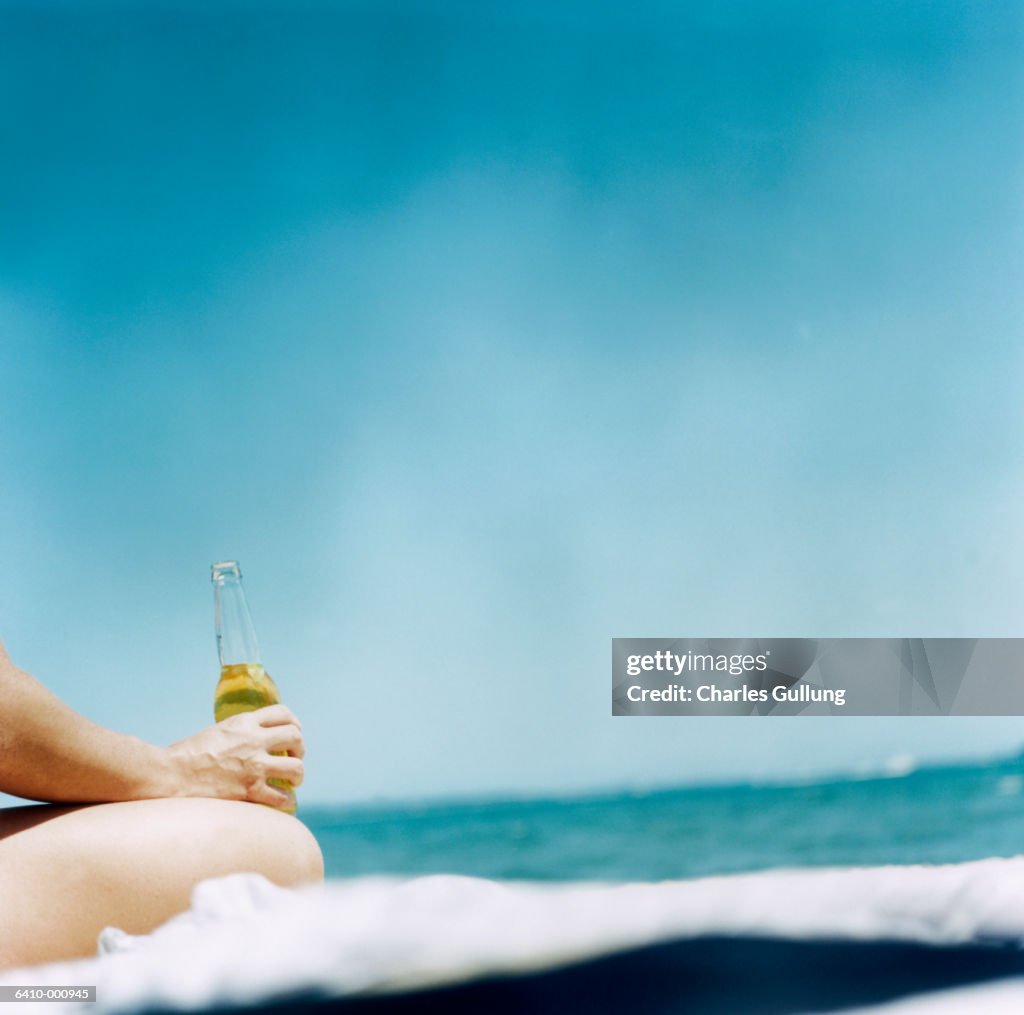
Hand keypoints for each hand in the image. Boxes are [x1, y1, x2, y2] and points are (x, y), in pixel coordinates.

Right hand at [167, 705, 304, 810]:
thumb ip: (238, 733)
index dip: (294, 723)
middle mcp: (254, 740)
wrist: (169, 774)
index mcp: (244, 722)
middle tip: (294, 758)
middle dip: (300, 749)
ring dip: (298, 775)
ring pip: (296, 768)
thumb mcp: (217, 731)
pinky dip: (285, 800)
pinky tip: (282, 801)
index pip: (283, 713)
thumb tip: (248, 742)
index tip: (294, 732)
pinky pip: (281, 796)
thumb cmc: (185, 755)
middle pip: (296, 737)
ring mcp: (254, 765)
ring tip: (293, 781)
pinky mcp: (250, 790)